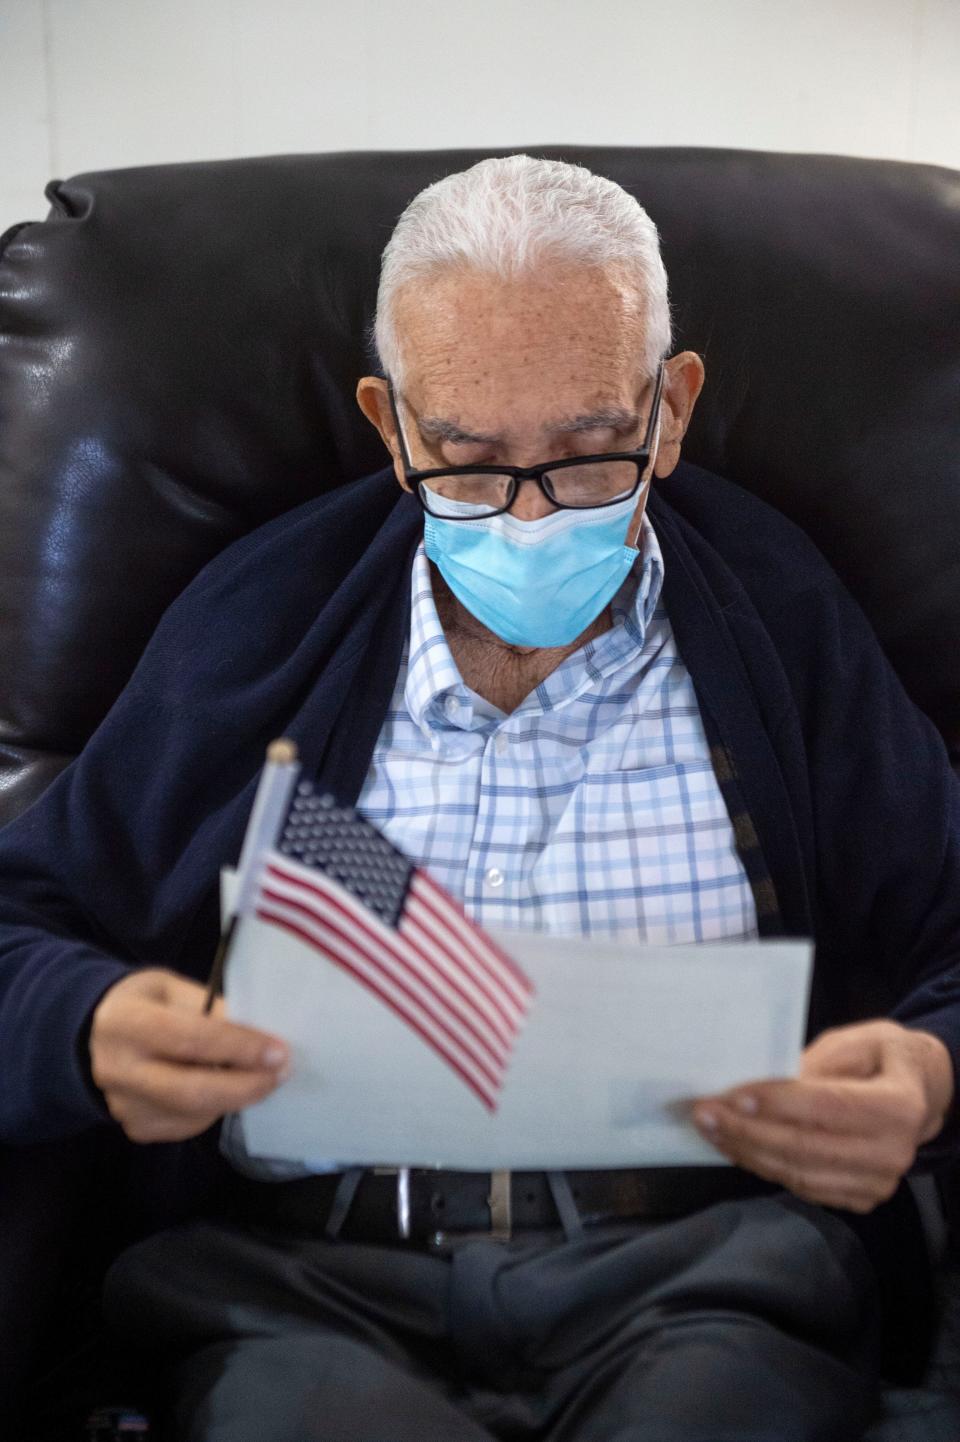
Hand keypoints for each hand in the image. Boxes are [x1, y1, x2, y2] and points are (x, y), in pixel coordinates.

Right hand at [90, 968, 290, 1142]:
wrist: (93, 1038)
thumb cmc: (143, 1004)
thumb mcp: (171, 988)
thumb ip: (210, 1007)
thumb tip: (258, 1032)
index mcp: (124, 1022)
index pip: (189, 1039)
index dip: (238, 1047)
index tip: (278, 1050)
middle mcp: (117, 1069)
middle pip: (190, 1090)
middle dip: (245, 1085)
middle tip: (281, 1073)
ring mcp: (124, 1105)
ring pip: (193, 1114)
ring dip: (236, 1097)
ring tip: (263, 1077)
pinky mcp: (136, 1127)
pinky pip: (188, 1126)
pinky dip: (216, 1109)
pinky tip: (227, 1089)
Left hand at [692, 1020, 954, 1212]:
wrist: (917, 1095)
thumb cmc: (880, 1058)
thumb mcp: (856, 1041)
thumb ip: (817, 1062)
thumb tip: (763, 1081)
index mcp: (899, 1106)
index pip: (829, 1107)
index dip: (779, 1104)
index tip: (733, 1095)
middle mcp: (893, 1153)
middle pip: (806, 1147)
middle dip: (747, 1130)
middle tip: (704, 1112)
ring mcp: (877, 1184)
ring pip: (797, 1172)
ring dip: (746, 1151)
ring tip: (710, 1128)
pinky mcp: (858, 1199)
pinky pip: (801, 1186)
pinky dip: (763, 1165)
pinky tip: (735, 1146)